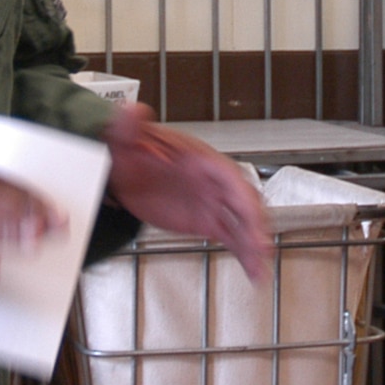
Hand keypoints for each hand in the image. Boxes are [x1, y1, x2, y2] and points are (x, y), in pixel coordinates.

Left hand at [104, 104, 271, 279]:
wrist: (123, 169)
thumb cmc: (130, 150)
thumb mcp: (127, 138)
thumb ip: (130, 127)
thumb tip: (132, 111)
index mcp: (203, 160)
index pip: (232, 179)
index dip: (246, 200)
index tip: (254, 220)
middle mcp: (214, 182)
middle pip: (244, 204)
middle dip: (255, 228)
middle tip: (261, 252)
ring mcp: (213, 203)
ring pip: (242, 225)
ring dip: (253, 247)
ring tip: (260, 273)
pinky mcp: (207, 221)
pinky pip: (231, 238)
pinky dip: (244, 254)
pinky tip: (253, 273)